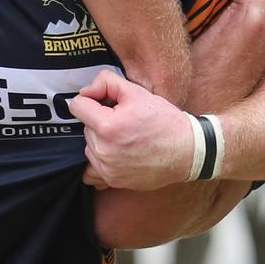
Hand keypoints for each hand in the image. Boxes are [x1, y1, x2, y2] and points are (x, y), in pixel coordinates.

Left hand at [70, 69, 193, 190]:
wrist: (187, 152)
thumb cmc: (164, 121)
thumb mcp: (137, 92)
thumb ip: (106, 83)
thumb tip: (86, 91)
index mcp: (108, 126)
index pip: (77, 106)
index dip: (91, 99)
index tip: (104, 102)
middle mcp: (104, 150)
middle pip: (85, 126)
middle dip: (99, 120)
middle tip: (123, 120)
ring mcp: (107, 168)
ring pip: (89, 145)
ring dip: (101, 139)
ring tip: (125, 137)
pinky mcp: (112, 180)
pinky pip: (93, 166)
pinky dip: (102, 158)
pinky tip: (119, 152)